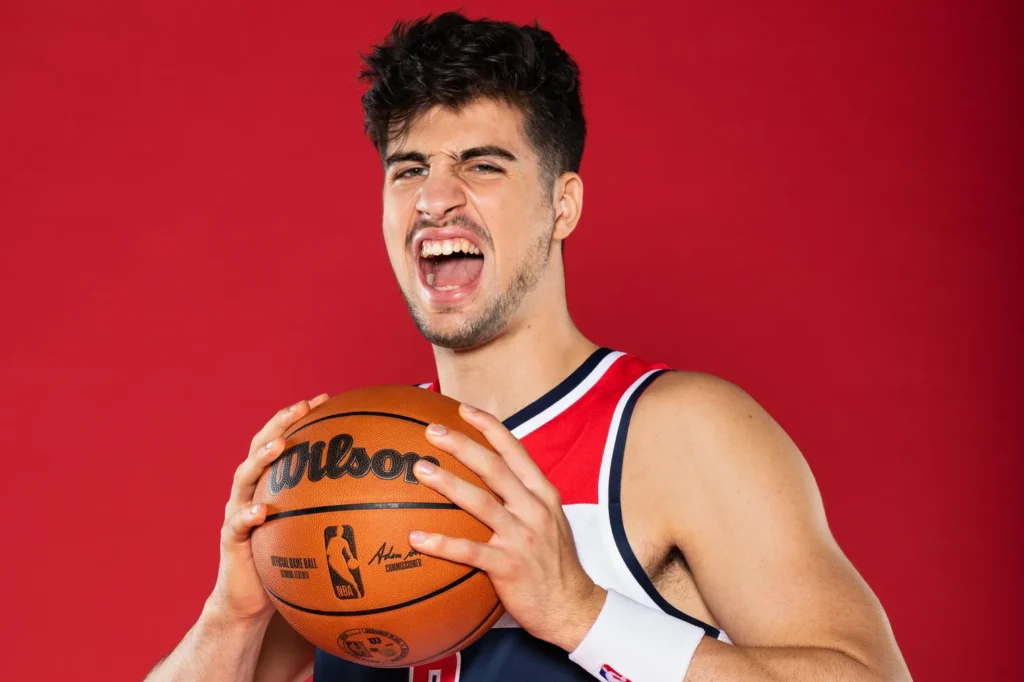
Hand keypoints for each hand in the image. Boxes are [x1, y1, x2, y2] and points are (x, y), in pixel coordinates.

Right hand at [207, 393, 329, 623]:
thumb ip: (333, 509)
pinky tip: (263, 509)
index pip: (282, 440)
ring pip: (244, 477)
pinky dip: (248, 514)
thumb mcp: (312, 530)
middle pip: (260, 447)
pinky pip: (237, 524)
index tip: (324, 398)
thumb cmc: (286, 562)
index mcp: (269, 484)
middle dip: (280, 423)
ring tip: (280, 446)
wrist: (249, 600)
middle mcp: (250, 491)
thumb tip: (381, 495)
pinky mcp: (230, 540)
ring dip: (262, 458)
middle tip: (302, 407)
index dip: (299, 418)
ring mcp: (236, 513)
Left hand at [408, 403, 606, 651]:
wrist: (572, 607)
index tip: (462, 410)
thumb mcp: (549, 520)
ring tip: (420, 469)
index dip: (489, 427)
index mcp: (543, 494)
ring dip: (448, 483)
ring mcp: (522, 537)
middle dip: (461, 445)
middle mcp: (534, 510)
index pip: (515, 451)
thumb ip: (524, 496)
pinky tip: (416, 537)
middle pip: (494, 468)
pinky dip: (441, 543)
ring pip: (480, 502)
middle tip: (431, 431)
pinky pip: (469, 551)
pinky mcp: (509, 566)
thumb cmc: (554, 563)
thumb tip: (491, 475)